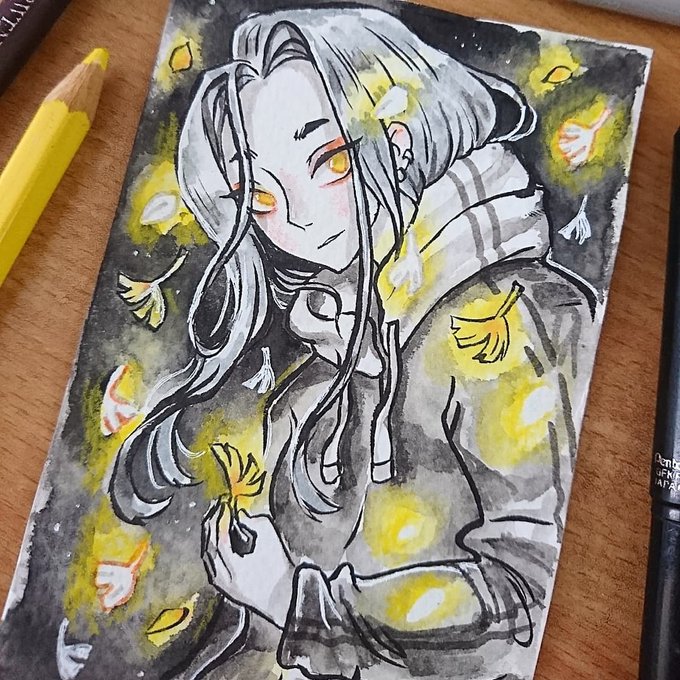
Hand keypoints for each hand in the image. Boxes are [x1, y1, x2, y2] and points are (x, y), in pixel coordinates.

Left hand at [202, 500, 294, 627]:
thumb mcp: (272, 540)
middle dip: (211, 523)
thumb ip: (254, 523)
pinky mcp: (222, 585)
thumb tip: (239, 513)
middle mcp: (225, 580)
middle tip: (215, 506)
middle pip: (210, 547)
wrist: (285, 597)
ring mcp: (222, 584)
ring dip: (208, 534)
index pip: (221, 539)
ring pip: (207, 555)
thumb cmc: (281, 568)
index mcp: (238, 570)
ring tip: (212, 517)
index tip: (224, 503)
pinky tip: (212, 535)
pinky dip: (209, 547)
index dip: (221, 519)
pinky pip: (209, 563)